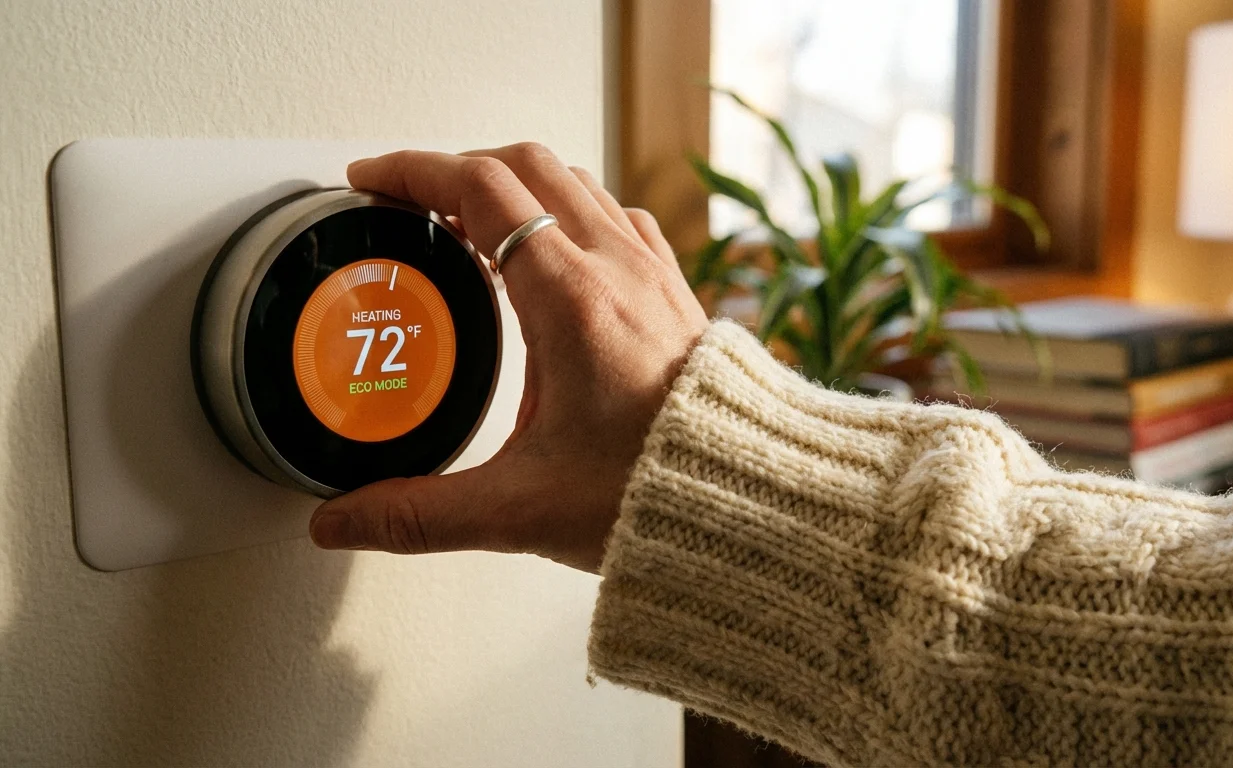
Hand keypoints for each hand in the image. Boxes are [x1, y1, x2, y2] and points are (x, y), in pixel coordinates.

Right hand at [308, 144, 708, 572]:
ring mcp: (653, 273)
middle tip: (410, 199)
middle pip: (525, 167)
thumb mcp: (518, 510)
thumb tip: (341, 520)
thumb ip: (417, 514)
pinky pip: (618, 217)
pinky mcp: (675, 292)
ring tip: (470, 221)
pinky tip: (555, 251)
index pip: (479, 188)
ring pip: (576, 184)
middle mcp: (616, 268)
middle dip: (456, 169)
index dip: (414, 172)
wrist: (756, 502)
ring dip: (515, 185)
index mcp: (569, 298)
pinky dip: (569, 211)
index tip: (372, 181)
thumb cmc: (660, 493)